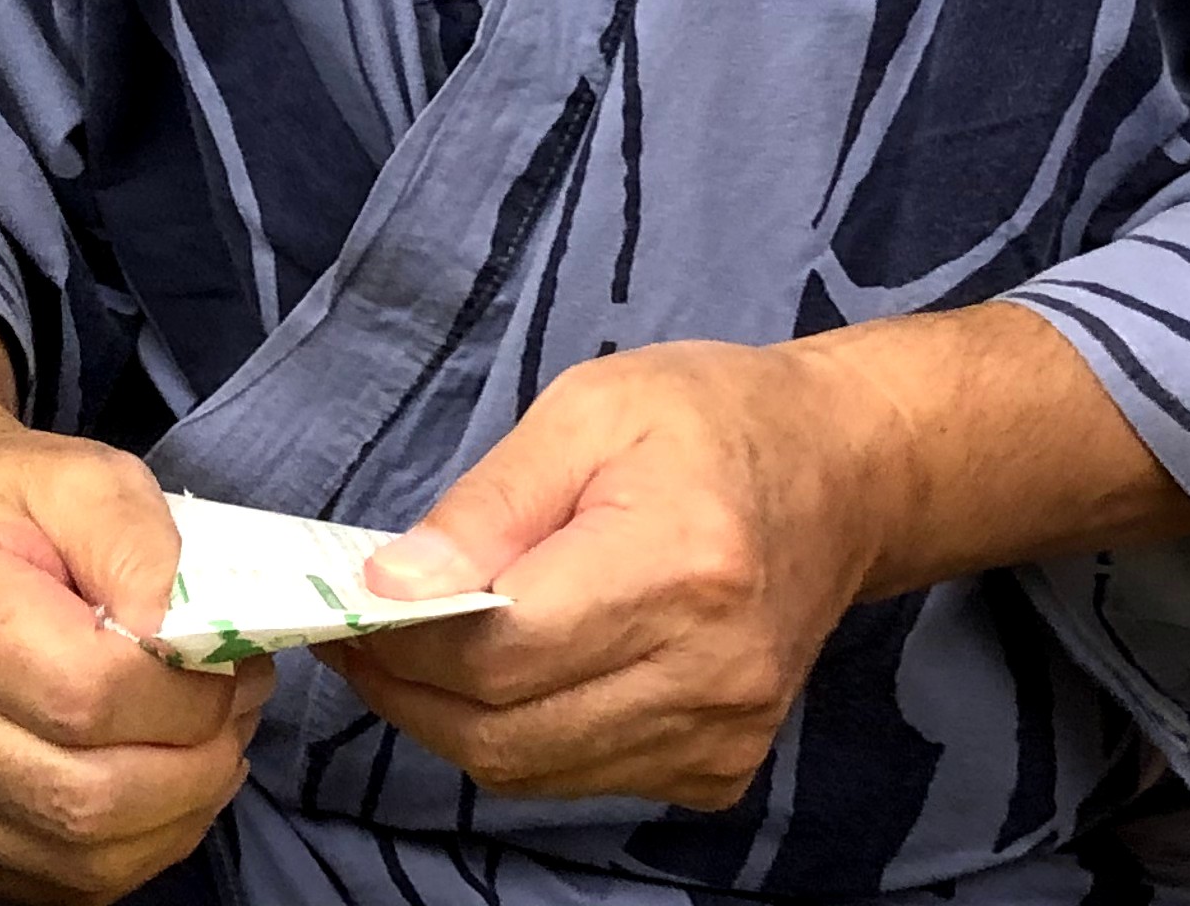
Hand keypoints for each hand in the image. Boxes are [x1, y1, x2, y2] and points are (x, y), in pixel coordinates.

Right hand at [0, 293, 269, 905]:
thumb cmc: (4, 508)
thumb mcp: (83, 476)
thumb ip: (142, 545)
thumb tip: (191, 641)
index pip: (87, 695)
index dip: (188, 696)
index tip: (236, 664)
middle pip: (84, 798)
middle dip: (195, 767)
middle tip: (240, 714)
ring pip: (77, 860)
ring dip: (174, 816)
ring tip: (209, 750)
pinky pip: (53, 886)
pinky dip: (129, 849)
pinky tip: (155, 789)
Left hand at [316, 340, 869, 808]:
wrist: (845, 474)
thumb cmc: (710, 419)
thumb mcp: (586, 410)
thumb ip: (485, 507)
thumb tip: (388, 586)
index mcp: (679, 566)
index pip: (499, 652)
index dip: (401, 641)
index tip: (343, 607)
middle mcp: (710, 671)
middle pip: (504, 732)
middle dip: (408, 691)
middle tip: (359, 636)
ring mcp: (723, 735)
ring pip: (531, 770)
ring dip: (453, 721)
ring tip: (416, 651)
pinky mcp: (721, 769)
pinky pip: (579, 778)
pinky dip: (520, 737)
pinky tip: (505, 677)